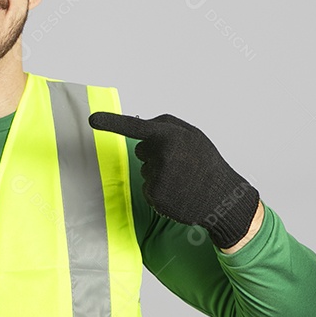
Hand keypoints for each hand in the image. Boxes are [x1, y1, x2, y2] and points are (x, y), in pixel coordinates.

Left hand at [88, 112, 258, 249]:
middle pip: (141, 150)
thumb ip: (166, 126)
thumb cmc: (206, 163)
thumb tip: (138, 122)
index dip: (112, 122)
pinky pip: (148, 188)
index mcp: (171, 136)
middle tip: (181, 163)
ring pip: (145, 171)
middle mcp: (162, 155)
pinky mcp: (156, 197)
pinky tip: (178, 192)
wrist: (223, 197)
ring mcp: (158, 177)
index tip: (92, 119)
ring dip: (160, 174)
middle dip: (155, 154)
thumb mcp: (193, 135)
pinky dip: (160, 191)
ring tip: (184, 180)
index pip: (136, 127)